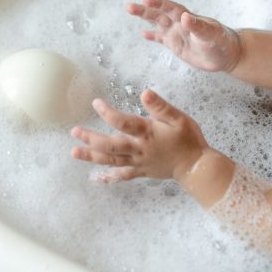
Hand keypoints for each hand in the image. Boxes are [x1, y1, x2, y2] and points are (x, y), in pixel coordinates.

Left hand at [71, 89, 208, 183]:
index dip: (108, 113)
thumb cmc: (188, 139)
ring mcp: (138, 162)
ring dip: (92, 156)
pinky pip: (122, 175)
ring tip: (74, 152)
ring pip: (111, 160)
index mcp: (147, 133)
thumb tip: (144, 92)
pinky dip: (108, 177)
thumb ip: (161, 106)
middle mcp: (139, 149)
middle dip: (91, 139)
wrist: (197, 166)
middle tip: (74, 132)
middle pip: (111, 145)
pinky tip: (95, 178)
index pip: (123, 122)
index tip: (96, 103)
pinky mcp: (140, 172)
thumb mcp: (179, 118)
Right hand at [127, 0, 241, 72]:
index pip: (170, 8)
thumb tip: (185, 17)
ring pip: (157, 24)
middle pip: (159, 14)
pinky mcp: (176, 45)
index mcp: (188, 19)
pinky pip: (161, 39)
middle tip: (129, 6)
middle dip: (145, 10)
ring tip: (131, 10)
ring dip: (145, 18)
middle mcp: (180, 24)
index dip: (158, 4)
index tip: (146, 0)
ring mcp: (177, 34)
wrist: (228, 55)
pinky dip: (152, 36)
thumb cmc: (223, 43)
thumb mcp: (212, 35)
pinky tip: (143, 33)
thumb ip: (198, 26)